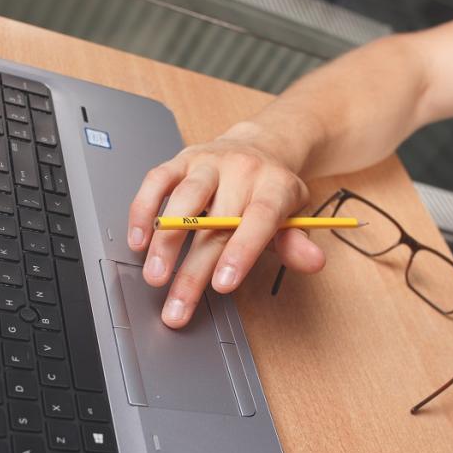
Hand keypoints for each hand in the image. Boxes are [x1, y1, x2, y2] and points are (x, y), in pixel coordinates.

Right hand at [128, 123, 325, 327]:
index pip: (260, 218)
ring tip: (155, 277)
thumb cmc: (273, 192)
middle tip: (177, 307)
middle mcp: (242, 169)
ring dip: (164, 242)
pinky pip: (157, 181)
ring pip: (182, 200)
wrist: (261, 146)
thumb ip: (296, 243)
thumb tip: (313, 262)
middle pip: (215, 223)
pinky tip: (138, 241)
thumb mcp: (294, 217)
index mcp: (275, 185)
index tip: (222, 285)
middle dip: (193, 270)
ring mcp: (209, 162)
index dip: (241, 252)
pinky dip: (143, 211)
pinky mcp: (181, 159)